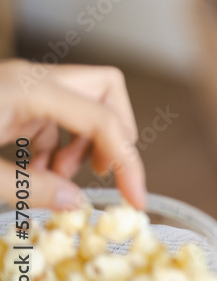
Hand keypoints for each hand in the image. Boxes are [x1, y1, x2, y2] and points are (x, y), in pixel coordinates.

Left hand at [0, 60, 146, 209]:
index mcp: (28, 88)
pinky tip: (38, 171)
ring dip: (85, 143)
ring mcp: (25, 86)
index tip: (136, 197)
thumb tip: (75, 202)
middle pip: (106, 89)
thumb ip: (28, 188)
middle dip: (114, 134)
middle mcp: (32, 79)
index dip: (126, 160)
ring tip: (59, 176)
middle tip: (99, 171)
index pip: (101, 118)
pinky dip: (60, 146)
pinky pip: (59, 116)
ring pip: (85, 102)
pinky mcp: (15, 99)